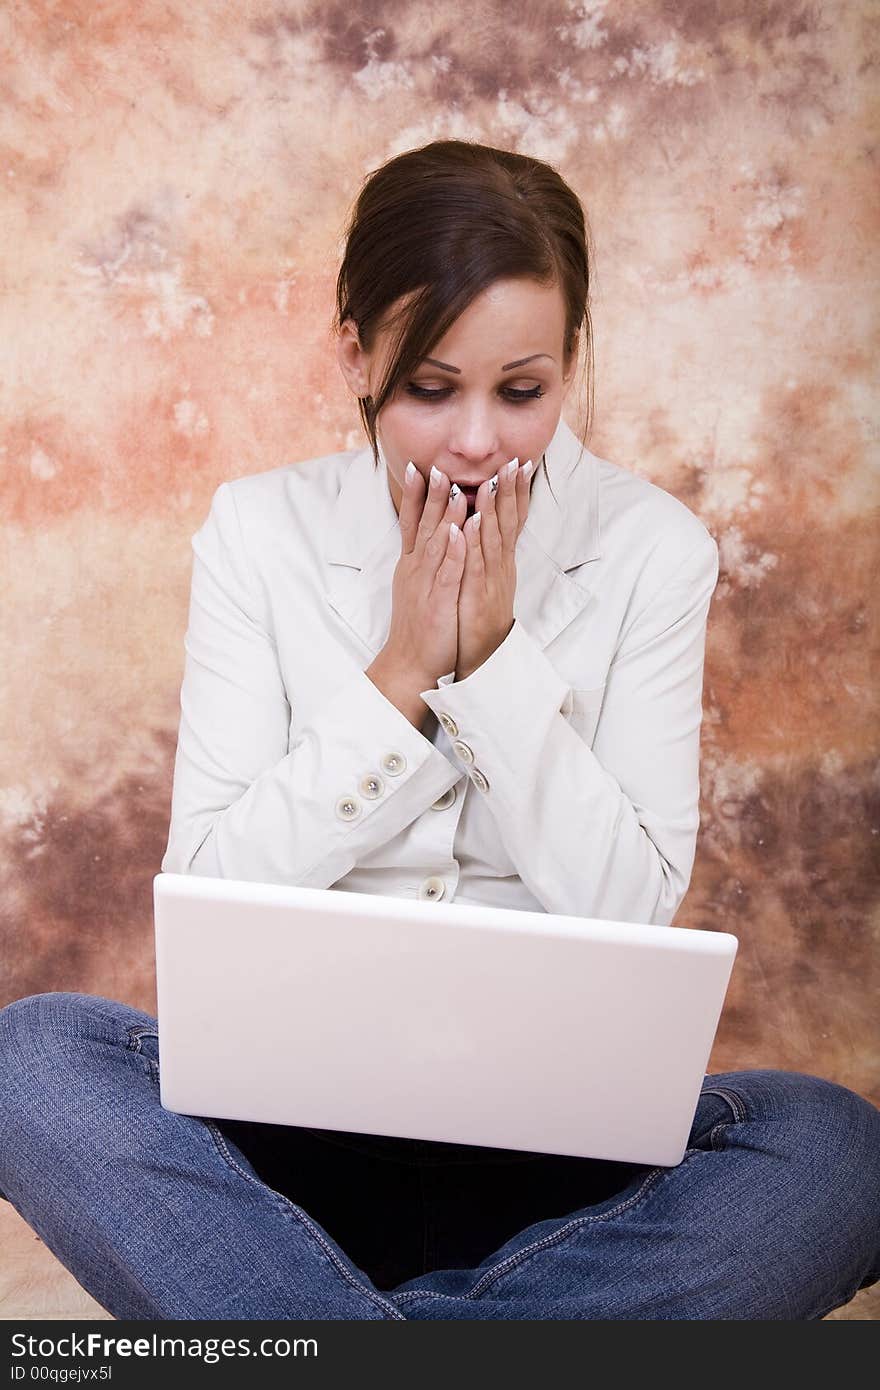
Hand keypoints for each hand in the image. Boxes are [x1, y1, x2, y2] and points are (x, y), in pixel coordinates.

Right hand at [382, 461, 466, 685]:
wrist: (409, 663)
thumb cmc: (417, 626)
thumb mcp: (415, 586)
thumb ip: (422, 560)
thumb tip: (431, 535)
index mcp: (412, 565)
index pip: (411, 522)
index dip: (413, 495)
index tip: (417, 466)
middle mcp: (416, 570)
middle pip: (422, 525)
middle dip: (430, 494)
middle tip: (436, 464)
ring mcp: (426, 585)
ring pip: (436, 544)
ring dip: (445, 515)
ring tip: (455, 488)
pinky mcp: (438, 602)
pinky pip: (447, 573)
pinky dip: (454, 551)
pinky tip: (460, 532)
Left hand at [455, 457, 532, 680]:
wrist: (479, 660)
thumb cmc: (478, 620)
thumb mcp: (486, 582)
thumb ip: (487, 554)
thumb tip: (485, 526)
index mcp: (501, 563)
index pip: (513, 520)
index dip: (517, 492)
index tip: (520, 463)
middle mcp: (501, 569)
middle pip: (508, 524)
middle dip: (511, 492)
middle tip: (515, 460)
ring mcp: (490, 583)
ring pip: (493, 541)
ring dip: (493, 511)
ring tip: (493, 482)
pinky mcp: (476, 598)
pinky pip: (475, 568)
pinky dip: (472, 545)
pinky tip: (468, 526)